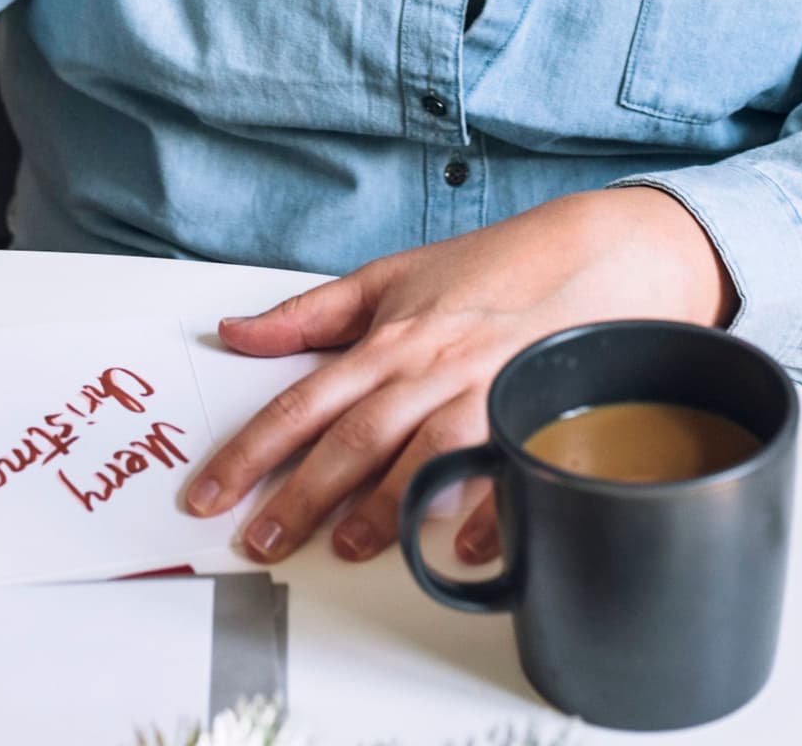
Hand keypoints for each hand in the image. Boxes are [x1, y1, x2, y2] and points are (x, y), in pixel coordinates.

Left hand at [183, 186, 734, 566]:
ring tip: (346, 547)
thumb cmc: (489, 269)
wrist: (592, 254)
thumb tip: (236, 332)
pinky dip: (485, 510)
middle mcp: (428, 369)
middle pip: (351, 438)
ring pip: (423, 456)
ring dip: (383, 508)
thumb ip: (310, 314)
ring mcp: (483, 394)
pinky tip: (462, 546)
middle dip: (299, 496)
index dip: (250, 453)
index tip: (210, 495)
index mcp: (387, 340)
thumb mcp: (388, 277)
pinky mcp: (533, 415)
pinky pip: (504, 471)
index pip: (302, 403)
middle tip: (259, 541)